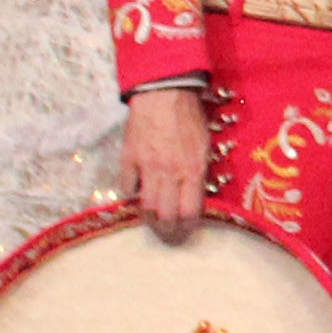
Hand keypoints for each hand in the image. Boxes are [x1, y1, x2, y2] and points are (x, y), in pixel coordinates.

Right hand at [125, 87, 209, 227]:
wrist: (163, 96)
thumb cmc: (190, 119)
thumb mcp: (205, 146)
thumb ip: (200, 171)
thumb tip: (197, 194)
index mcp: (193, 171)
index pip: (191, 211)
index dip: (189, 227)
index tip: (188, 232)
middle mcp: (170, 174)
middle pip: (166, 215)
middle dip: (168, 231)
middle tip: (169, 236)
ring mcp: (147, 168)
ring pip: (146, 206)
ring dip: (149, 220)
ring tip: (153, 225)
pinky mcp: (128, 160)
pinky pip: (127, 187)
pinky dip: (131, 196)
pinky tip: (135, 198)